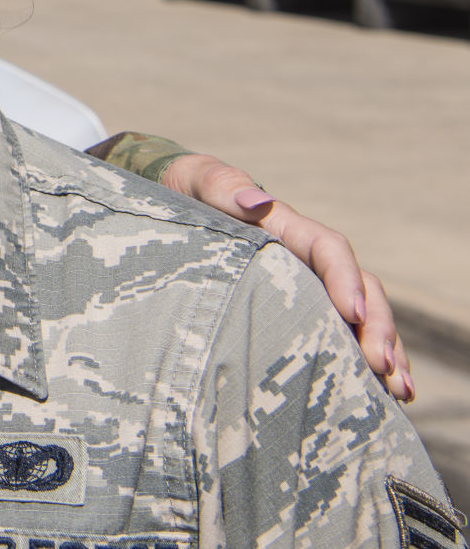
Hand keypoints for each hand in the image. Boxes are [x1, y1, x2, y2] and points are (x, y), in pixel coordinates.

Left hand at [160, 152, 413, 401]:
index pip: (329, 249)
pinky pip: (337, 333)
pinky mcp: (295, 310)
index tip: (353, 313)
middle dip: (377, 328)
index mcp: (287, 228)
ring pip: (359, 317)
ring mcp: (306, 286)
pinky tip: (380, 395)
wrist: (176, 199)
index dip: (345, 279)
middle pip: (359, 289)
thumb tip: (256, 200)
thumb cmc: (189, 191)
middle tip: (384, 369)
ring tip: (399, 393)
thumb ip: (222, 186)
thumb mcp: (201, 181)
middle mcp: (306, 259)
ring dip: (384, 351)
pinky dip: (361, 361)